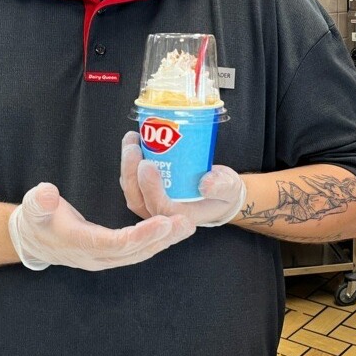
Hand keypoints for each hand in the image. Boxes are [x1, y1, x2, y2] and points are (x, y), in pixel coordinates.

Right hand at [8, 182, 195, 270]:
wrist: (32, 239)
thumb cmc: (34, 220)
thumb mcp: (32, 207)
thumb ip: (39, 201)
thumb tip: (48, 194)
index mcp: (80, 244)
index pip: (116, 244)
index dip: (141, 235)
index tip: (163, 222)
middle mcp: (97, 256)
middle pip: (135, 252)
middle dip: (162, 238)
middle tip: (185, 223)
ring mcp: (104, 257)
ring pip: (139, 253)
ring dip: (164, 240)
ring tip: (186, 226)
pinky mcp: (110, 253)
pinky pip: (137, 250)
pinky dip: (156, 240)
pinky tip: (172, 229)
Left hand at [120, 132, 245, 227]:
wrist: (218, 193)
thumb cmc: (222, 193)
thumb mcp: (229, 189)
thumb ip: (221, 187)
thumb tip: (206, 183)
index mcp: (179, 216)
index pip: (159, 206)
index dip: (150, 187)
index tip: (147, 164)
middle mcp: (160, 213)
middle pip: (137, 197)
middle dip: (130, 171)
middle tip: (133, 147)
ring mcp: (151, 202)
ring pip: (130, 187)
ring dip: (126, 163)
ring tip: (132, 139)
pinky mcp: (146, 190)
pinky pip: (131, 179)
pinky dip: (128, 160)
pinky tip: (133, 141)